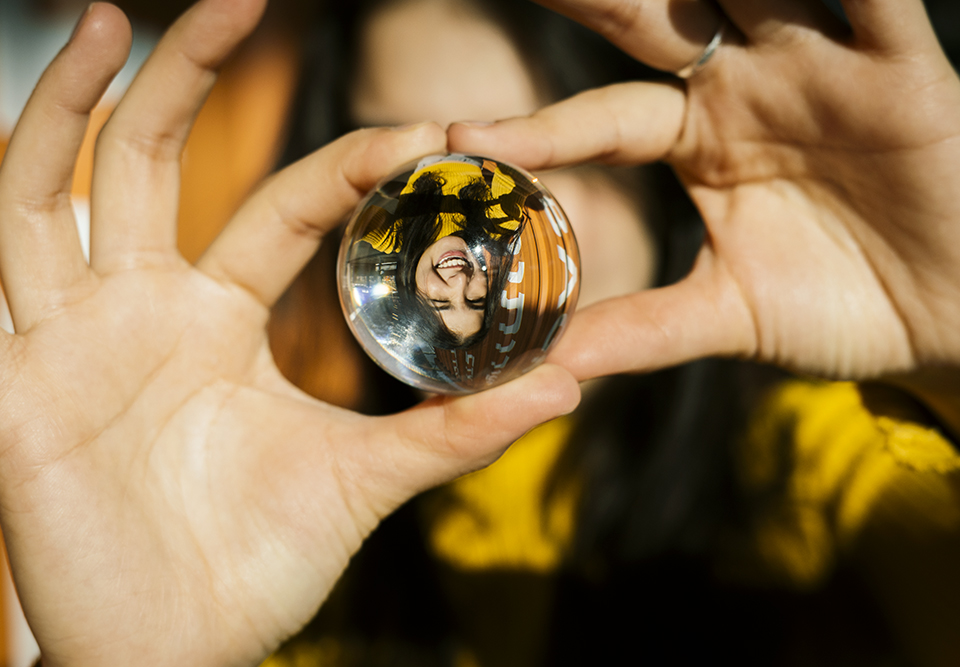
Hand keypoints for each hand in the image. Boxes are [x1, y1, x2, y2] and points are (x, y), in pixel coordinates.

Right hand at [0, 2, 578, 664]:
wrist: (182, 647)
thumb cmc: (263, 561)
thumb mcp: (367, 478)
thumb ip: (456, 430)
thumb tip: (572, 384)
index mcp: (218, 318)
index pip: (279, 206)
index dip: (340, 163)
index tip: (414, 130)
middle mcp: (139, 309)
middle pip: (151, 162)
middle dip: (185, 77)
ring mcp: (66, 343)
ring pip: (48, 198)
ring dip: (67, 113)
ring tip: (109, 22)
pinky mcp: (6, 397)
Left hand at [448, 0, 959, 424]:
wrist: (949, 320)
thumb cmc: (840, 309)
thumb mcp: (723, 317)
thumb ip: (641, 331)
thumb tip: (549, 368)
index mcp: (697, 141)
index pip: (598, 121)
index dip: (536, 129)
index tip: (459, 137)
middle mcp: (745, 91)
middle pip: (651, 25)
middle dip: (590, 1)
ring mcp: (817, 69)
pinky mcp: (898, 67)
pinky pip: (873, 5)